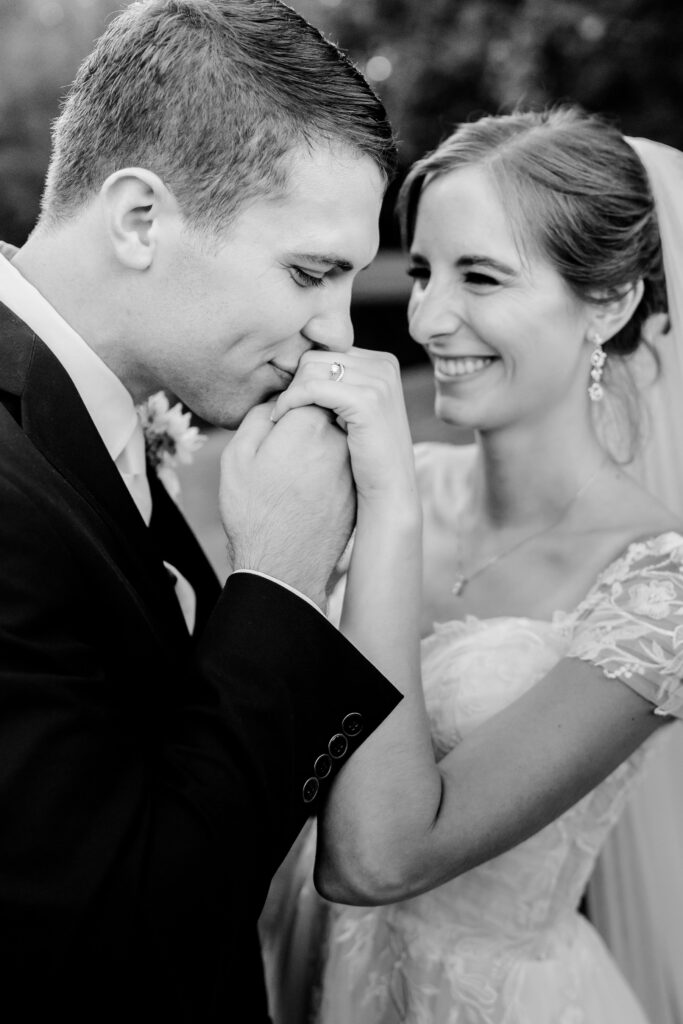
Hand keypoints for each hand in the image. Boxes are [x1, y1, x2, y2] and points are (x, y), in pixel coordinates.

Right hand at [218, 402, 355, 607]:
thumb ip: (259, 417)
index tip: (276, 422)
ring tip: (293, 473)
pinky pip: (342, 467)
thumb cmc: (254, 512)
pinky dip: (327, 471)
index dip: (289, 402)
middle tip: (284, 449)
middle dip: (306, 421)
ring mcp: (351, 467)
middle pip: (325, 412)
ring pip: (335, 440)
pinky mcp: (356, 490)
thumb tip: (278, 401)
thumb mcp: (237, 458)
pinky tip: (306, 492)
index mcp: (308, 425)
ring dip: (317, 447)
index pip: (308, 389)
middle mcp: (338, 442)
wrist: (283, 569)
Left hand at [270, 348, 418, 518]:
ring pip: (310, 369)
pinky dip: (290, 401)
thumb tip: (298, 366)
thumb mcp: (355, 412)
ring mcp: (379, 381)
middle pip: (315, 357)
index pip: (326, 352)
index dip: (302, 377)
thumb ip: (338, 385)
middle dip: (294, 384)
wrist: (389, 492)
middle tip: (281, 411)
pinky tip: (279, 418)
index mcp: (382, 363)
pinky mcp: (366, 400)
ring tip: (280, 416)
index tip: (287, 402)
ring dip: (289, 393)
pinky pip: (311, 388)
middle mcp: (384, 365)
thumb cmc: (366, 459)